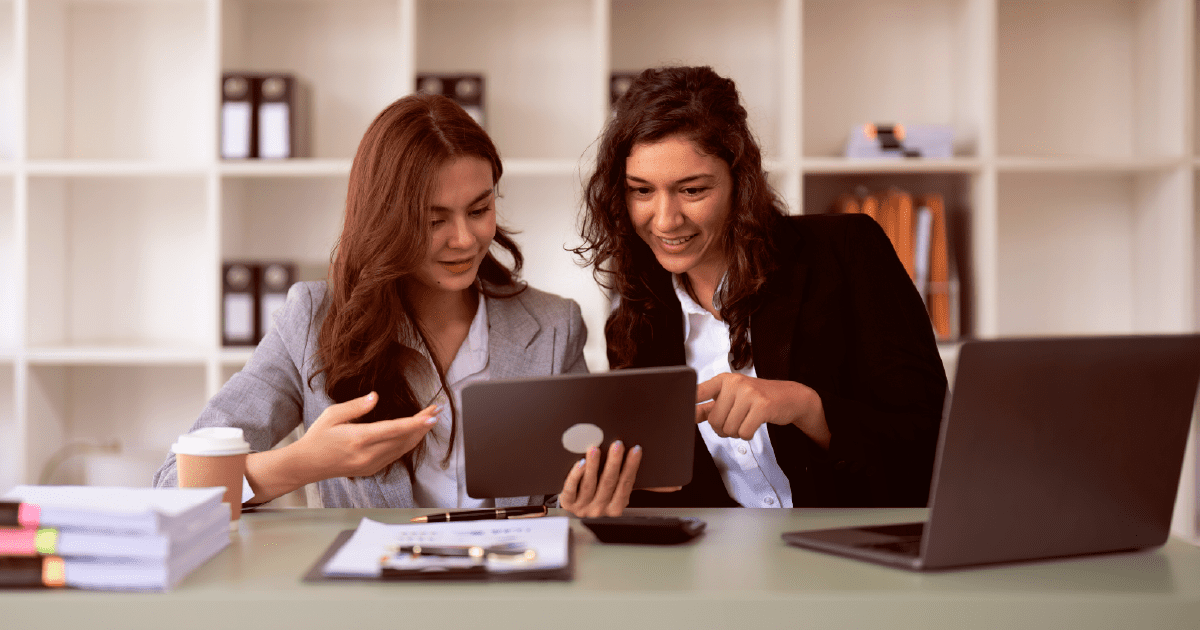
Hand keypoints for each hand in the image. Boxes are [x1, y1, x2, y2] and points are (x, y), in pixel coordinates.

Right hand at [295, 392, 438, 478]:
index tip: (432, 415)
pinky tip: (414, 434)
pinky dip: (407, 444)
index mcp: (359, 439)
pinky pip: (395, 456)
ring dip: (418, 434)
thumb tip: (375, 397)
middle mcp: (368, 454)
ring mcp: (371, 464)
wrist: (307, 465)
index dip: (417, 422)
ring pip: (403, 449)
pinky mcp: (371, 470)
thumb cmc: (318, 437)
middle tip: (436, 411)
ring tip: (429, 420)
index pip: (395, 429)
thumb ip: (357, 406)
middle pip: (404, 439)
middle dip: (423, 425)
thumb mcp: (332, 415)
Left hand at [558, 441, 641, 516]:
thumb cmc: (598, 493)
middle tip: (618, 445)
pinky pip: (571, 489)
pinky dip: (576, 475)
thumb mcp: (613, 492)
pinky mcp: (567, 503)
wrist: (574, 506)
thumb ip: (623, 479)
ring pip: (589, 484)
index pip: (626, 485)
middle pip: (608, 483)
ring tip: (595, 449)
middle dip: (614, 462)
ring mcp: (583, 507)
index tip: (635, 450)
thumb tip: (636, 454)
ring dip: (593, 465)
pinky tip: (580, 463)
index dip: (631, 467)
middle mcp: (600, 510)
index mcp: (615, 508)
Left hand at [695, 373, 830, 448]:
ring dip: (736, 433)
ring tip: (745, 422)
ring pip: (728, 429)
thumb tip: (688, 414)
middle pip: (714, 420)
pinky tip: (754, 425)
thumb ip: (710, 406)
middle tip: (734, 422)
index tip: (677, 413)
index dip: (688, 405)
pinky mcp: (762, 406)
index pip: (698, 392)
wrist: (790, 397)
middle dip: (722, 429)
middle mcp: (734, 383)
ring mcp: (749, 393)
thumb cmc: (757, 398)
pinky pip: (744, 432)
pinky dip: (747, 434)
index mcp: (723, 380)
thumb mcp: (732, 396)